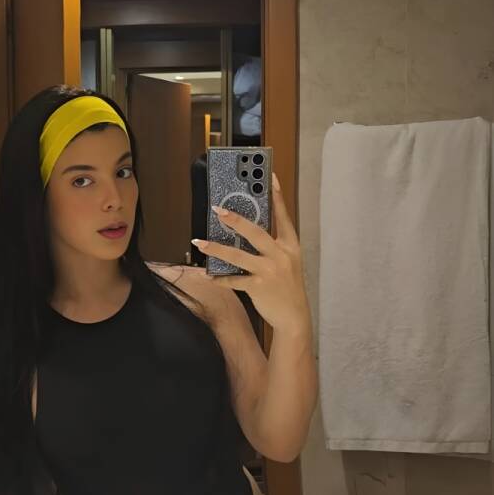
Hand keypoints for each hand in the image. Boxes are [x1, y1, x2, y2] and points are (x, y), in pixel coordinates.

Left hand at [192, 173, 310, 332]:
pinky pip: (233, 280)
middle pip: (255, 232)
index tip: (271, 178)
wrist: (294, 317)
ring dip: (215, 248)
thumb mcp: (287, 262)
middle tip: (218, 209)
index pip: (283, 217)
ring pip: (238, 255)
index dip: (277, 197)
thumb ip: (272, 246)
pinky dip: (219, 278)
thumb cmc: (287, 286)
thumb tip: (247, 231)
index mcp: (290, 246)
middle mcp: (281, 255)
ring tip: (199, 241)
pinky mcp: (258, 286)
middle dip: (235, 219)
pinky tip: (208, 275)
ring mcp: (269, 271)